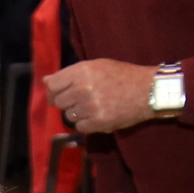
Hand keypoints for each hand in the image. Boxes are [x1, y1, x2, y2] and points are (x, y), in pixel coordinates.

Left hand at [43, 59, 157, 133]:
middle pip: (58, 102)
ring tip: (95, 104)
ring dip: (78, 112)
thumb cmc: (122, 76)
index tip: (59, 93)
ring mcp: (90, 107)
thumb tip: (45, 80)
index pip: (52, 85)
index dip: (54, 90)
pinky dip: (87, 123)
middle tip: (83, 98)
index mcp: (82, 71)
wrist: (148, 91)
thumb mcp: (97, 66)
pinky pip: (80, 127)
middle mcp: (83, 88)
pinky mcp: (97, 122)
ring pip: (69, 115)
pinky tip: (99, 114)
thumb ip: (70, 74)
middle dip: (67, 101)